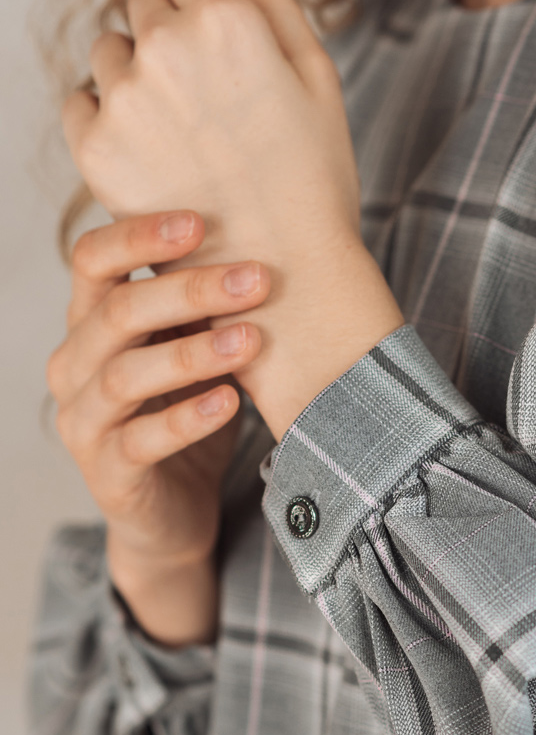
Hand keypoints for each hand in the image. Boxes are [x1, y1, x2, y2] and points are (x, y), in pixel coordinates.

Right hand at [46, 211, 270, 644]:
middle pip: (116, 312)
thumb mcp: (195, 347)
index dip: (139, 235)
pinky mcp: (108, 476)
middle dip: (188, 290)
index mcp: (89, 323)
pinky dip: (187, 418)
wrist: (174, 512)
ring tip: (251, 339)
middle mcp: (74, 366)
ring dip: (192, 353)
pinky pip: (142, 441)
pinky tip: (230, 402)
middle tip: (256, 279)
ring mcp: (83, 423)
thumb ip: (206, 305)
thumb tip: (263, 239)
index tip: (200, 222)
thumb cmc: (188, 410)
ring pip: (124, 376)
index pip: (92, 260)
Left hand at [62, 0, 402, 438]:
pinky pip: (82, 101)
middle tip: (211, 96)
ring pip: (110, 50)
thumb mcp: (319, 75)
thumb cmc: (314, 178)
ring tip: (185, 130)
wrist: (284, 279)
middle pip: (143, 0)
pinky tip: (153, 149)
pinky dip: (109, 115)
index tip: (209, 19)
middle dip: (171, 31)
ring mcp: (125, 98)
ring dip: (137, 73)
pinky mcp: (96, 148)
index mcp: (226, 18)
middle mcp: (166, 47)